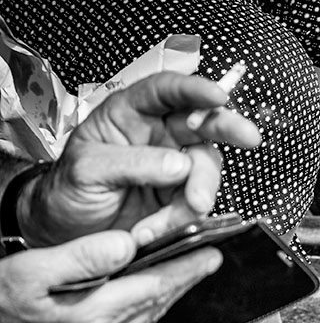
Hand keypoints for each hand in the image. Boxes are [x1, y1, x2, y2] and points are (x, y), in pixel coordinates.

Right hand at [0, 230, 221, 322]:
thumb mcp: (25, 274)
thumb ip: (80, 258)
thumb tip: (126, 244)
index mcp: (90, 316)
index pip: (154, 288)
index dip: (187, 270)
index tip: (213, 254)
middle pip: (156, 307)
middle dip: (186, 282)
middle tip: (211, 262)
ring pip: (144, 322)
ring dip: (169, 299)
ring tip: (187, 278)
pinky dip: (145, 315)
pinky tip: (147, 304)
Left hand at [19, 71, 261, 246]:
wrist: (67, 233)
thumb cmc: (67, 190)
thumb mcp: (87, 170)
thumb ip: (131, 163)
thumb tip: (177, 164)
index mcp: (129, 115)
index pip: (165, 91)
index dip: (193, 89)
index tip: (217, 95)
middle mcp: (157, 136)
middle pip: (202, 122)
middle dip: (227, 128)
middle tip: (248, 137)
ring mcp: (173, 168)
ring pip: (206, 169)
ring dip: (197, 195)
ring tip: (169, 218)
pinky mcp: (180, 199)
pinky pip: (197, 204)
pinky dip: (182, 220)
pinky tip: (155, 228)